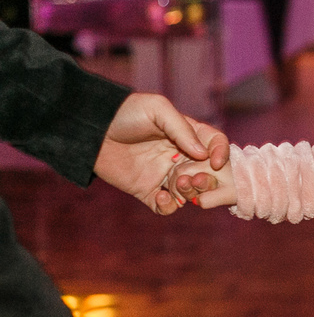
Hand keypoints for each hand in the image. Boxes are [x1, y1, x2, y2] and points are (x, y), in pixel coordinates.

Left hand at [94, 93, 229, 214]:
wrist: (90, 129)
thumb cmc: (124, 112)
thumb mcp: (156, 108)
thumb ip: (182, 128)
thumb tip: (204, 154)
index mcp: (186, 135)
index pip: (214, 144)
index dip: (220, 153)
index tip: (215, 163)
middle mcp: (179, 156)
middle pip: (206, 173)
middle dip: (206, 180)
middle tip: (194, 179)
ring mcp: (163, 175)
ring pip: (189, 192)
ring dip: (188, 194)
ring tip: (176, 185)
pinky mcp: (146, 190)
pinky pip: (165, 207)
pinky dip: (168, 207)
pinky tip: (161, 198)